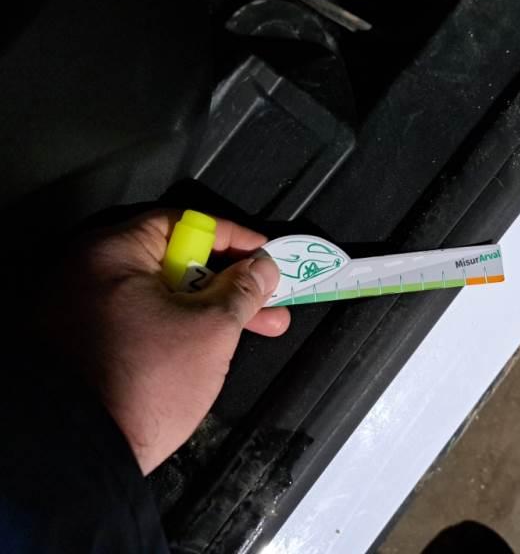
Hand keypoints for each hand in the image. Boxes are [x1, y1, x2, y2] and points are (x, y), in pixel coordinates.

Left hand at [48, 209, 289, 474]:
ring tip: (261, 325)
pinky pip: (146, 318)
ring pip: (165, 293)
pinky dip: (183, 325)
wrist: (86, 458)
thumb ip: (244, 289)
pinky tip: (219, 341)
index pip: (185, 225)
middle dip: (232, 282)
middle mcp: (90, 272)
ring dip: (215, 307)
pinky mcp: (89, 341)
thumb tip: (264, 268)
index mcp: (112, 254)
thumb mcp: (212, 329)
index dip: (234, 239)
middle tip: (270, 297)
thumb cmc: (142, 385)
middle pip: (177, 260)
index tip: (266, 256)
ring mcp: (86, 308)